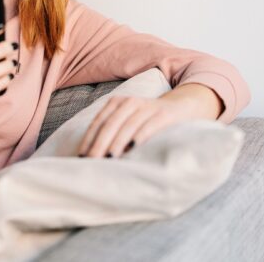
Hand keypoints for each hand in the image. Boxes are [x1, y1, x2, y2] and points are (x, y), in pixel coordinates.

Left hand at [77, 83, 222, 158]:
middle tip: (91, 162)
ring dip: (117, 142)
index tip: (81, 157)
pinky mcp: (163, 114)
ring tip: (109, 158)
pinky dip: (140, 135)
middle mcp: (130, 102)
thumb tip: (92, 157)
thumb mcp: (128, 122)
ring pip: (128, 125)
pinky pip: (149, 125)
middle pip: (110, 124)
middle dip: (99, 144)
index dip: (89, 139)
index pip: (99, 122)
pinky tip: (134, 147)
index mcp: (117, 103)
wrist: (182, 107)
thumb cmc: (147, 121)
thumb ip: (113, 133)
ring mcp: (147, 107)